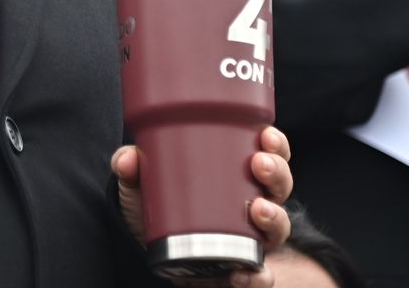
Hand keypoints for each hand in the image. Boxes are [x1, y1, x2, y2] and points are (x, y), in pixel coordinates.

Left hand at [113, 127, 292, 286]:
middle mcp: (251, 206)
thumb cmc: (156, 208)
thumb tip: (128, 159)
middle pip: (280, 188)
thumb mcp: (142, 185)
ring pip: (279, 228)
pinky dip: (258, 277)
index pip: (269, 156)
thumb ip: (131, 168)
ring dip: (275, 217)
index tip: (266, 135)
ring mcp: (250, 240)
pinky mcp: (240, 272)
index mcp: (237, 176)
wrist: (149, 253)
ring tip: (259, 209)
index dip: (276, 145)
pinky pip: (260, 277)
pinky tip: (245, 272)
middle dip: (278, 174)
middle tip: (260, 163)